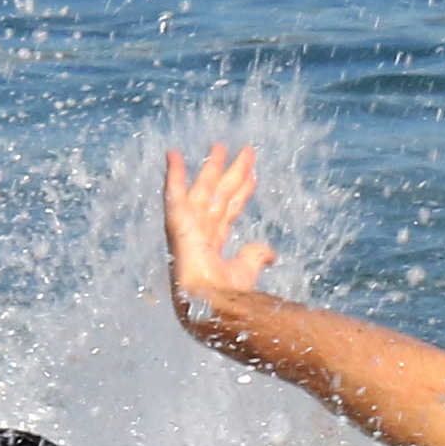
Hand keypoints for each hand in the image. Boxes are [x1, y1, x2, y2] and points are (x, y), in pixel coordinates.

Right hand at [163, 143, 276, 321]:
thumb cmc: (226, 292)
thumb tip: (272, 253)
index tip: (252, 174)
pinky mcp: (176, 221)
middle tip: (242, 151)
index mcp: (212, 244)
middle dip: (231, 173)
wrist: (211, 299)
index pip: (229, 210)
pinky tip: (173, 154)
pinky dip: (172, 173)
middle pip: (219, 194)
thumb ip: (256, 255)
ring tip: (220, 146)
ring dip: (211, 167)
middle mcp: (199, 232)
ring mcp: (187, 225)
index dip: (241, 191)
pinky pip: (173, 192)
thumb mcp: (247, 268)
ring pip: (204, 188)